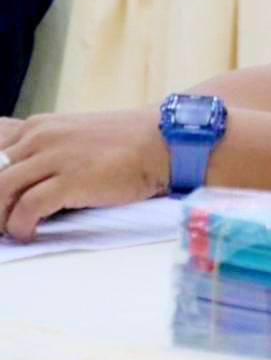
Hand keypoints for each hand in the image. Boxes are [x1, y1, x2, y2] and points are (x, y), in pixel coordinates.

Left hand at [0, 109, 168, 241]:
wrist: (165, 142)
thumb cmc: (125, 143)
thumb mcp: (75, 135)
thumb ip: (45, 147)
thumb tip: (20, 175)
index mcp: (38, 126)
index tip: (1, 199)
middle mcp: (40, 137)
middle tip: (2, 220)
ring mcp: (55, 157)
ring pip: (0, 191)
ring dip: (0, 218)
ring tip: (12, 230)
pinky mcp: (71, 180)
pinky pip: (27, 209)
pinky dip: (22, 226)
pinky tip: (31, 233)